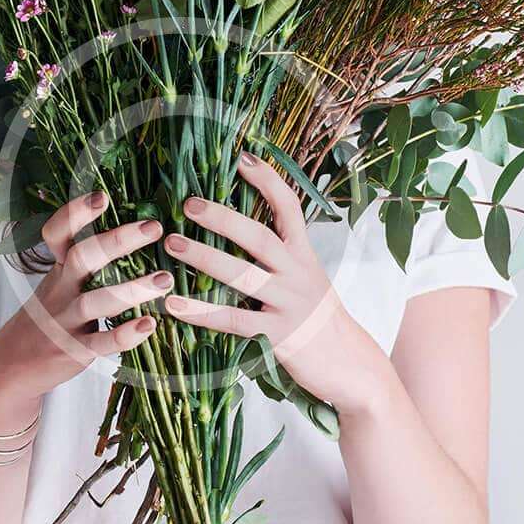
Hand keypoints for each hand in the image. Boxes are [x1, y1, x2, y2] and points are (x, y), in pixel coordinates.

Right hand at [0, 191, 167, 431]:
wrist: (10, 368)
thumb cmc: (46, 320)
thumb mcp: (57, 286)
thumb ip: (85, 265)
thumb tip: (134, 233)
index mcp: (57, 271)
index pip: (56, 234)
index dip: (75, 213)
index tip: (101, 197)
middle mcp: (59, 292)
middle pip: (83, 258)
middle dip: (118, 240)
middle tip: (154, 227)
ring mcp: (65, 322)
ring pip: (96, 301)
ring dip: (132, 289)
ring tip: (165, 279)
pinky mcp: (74, 352)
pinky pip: (101, 342)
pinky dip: (125, 334)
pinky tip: (149, 325)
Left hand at [160, 153, 394, 414]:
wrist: (350, 366)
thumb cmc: (320, 319)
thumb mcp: (308, 279)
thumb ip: (282, 257)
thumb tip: (240, 229)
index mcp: (305, 256)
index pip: (289, 208)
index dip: (268, 181)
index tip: (243, 157)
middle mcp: (299, 275)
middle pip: (260, 238)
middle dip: (223, 218)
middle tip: (189, 203)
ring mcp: (289, 305)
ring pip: (243, 277)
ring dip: (204, 258)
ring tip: (172, 244)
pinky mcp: (279, 337)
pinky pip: (234, 321)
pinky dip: (202, 312)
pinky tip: (174, 305)